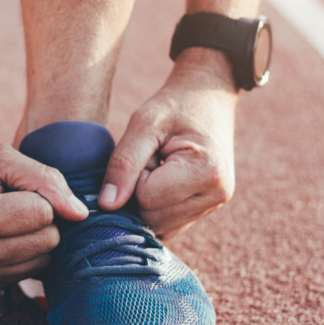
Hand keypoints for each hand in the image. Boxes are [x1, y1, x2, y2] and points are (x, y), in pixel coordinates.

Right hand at [0, 144, 88, 296]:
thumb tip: (81, 214)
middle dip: (40, 218)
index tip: (13, 189)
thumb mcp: (2, 160)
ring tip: (4, 219)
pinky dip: (21, 253)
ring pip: (43, 261)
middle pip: (48, 241)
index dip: (37, 195)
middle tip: (10, 203)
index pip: (43, 214)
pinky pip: (27, 273)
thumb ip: (46, 179)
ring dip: (33, 237)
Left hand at [99, 47, 238, 239]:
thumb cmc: (175, 105)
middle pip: (152, 218)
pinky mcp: (206, 211)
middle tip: (151, 159)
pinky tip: (162, 182)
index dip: (134, 177)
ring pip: (159, 227)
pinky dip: (156, 209)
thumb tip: (106, 205)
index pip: (146, 199)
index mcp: (206, 172)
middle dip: (139, 193)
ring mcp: (214, 206)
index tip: (146, 152)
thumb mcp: (143, 123)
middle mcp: (216, 196)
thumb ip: (123, 163)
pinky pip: (168, 227)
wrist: (208, 97)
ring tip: (159, 168)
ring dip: (147, 202)